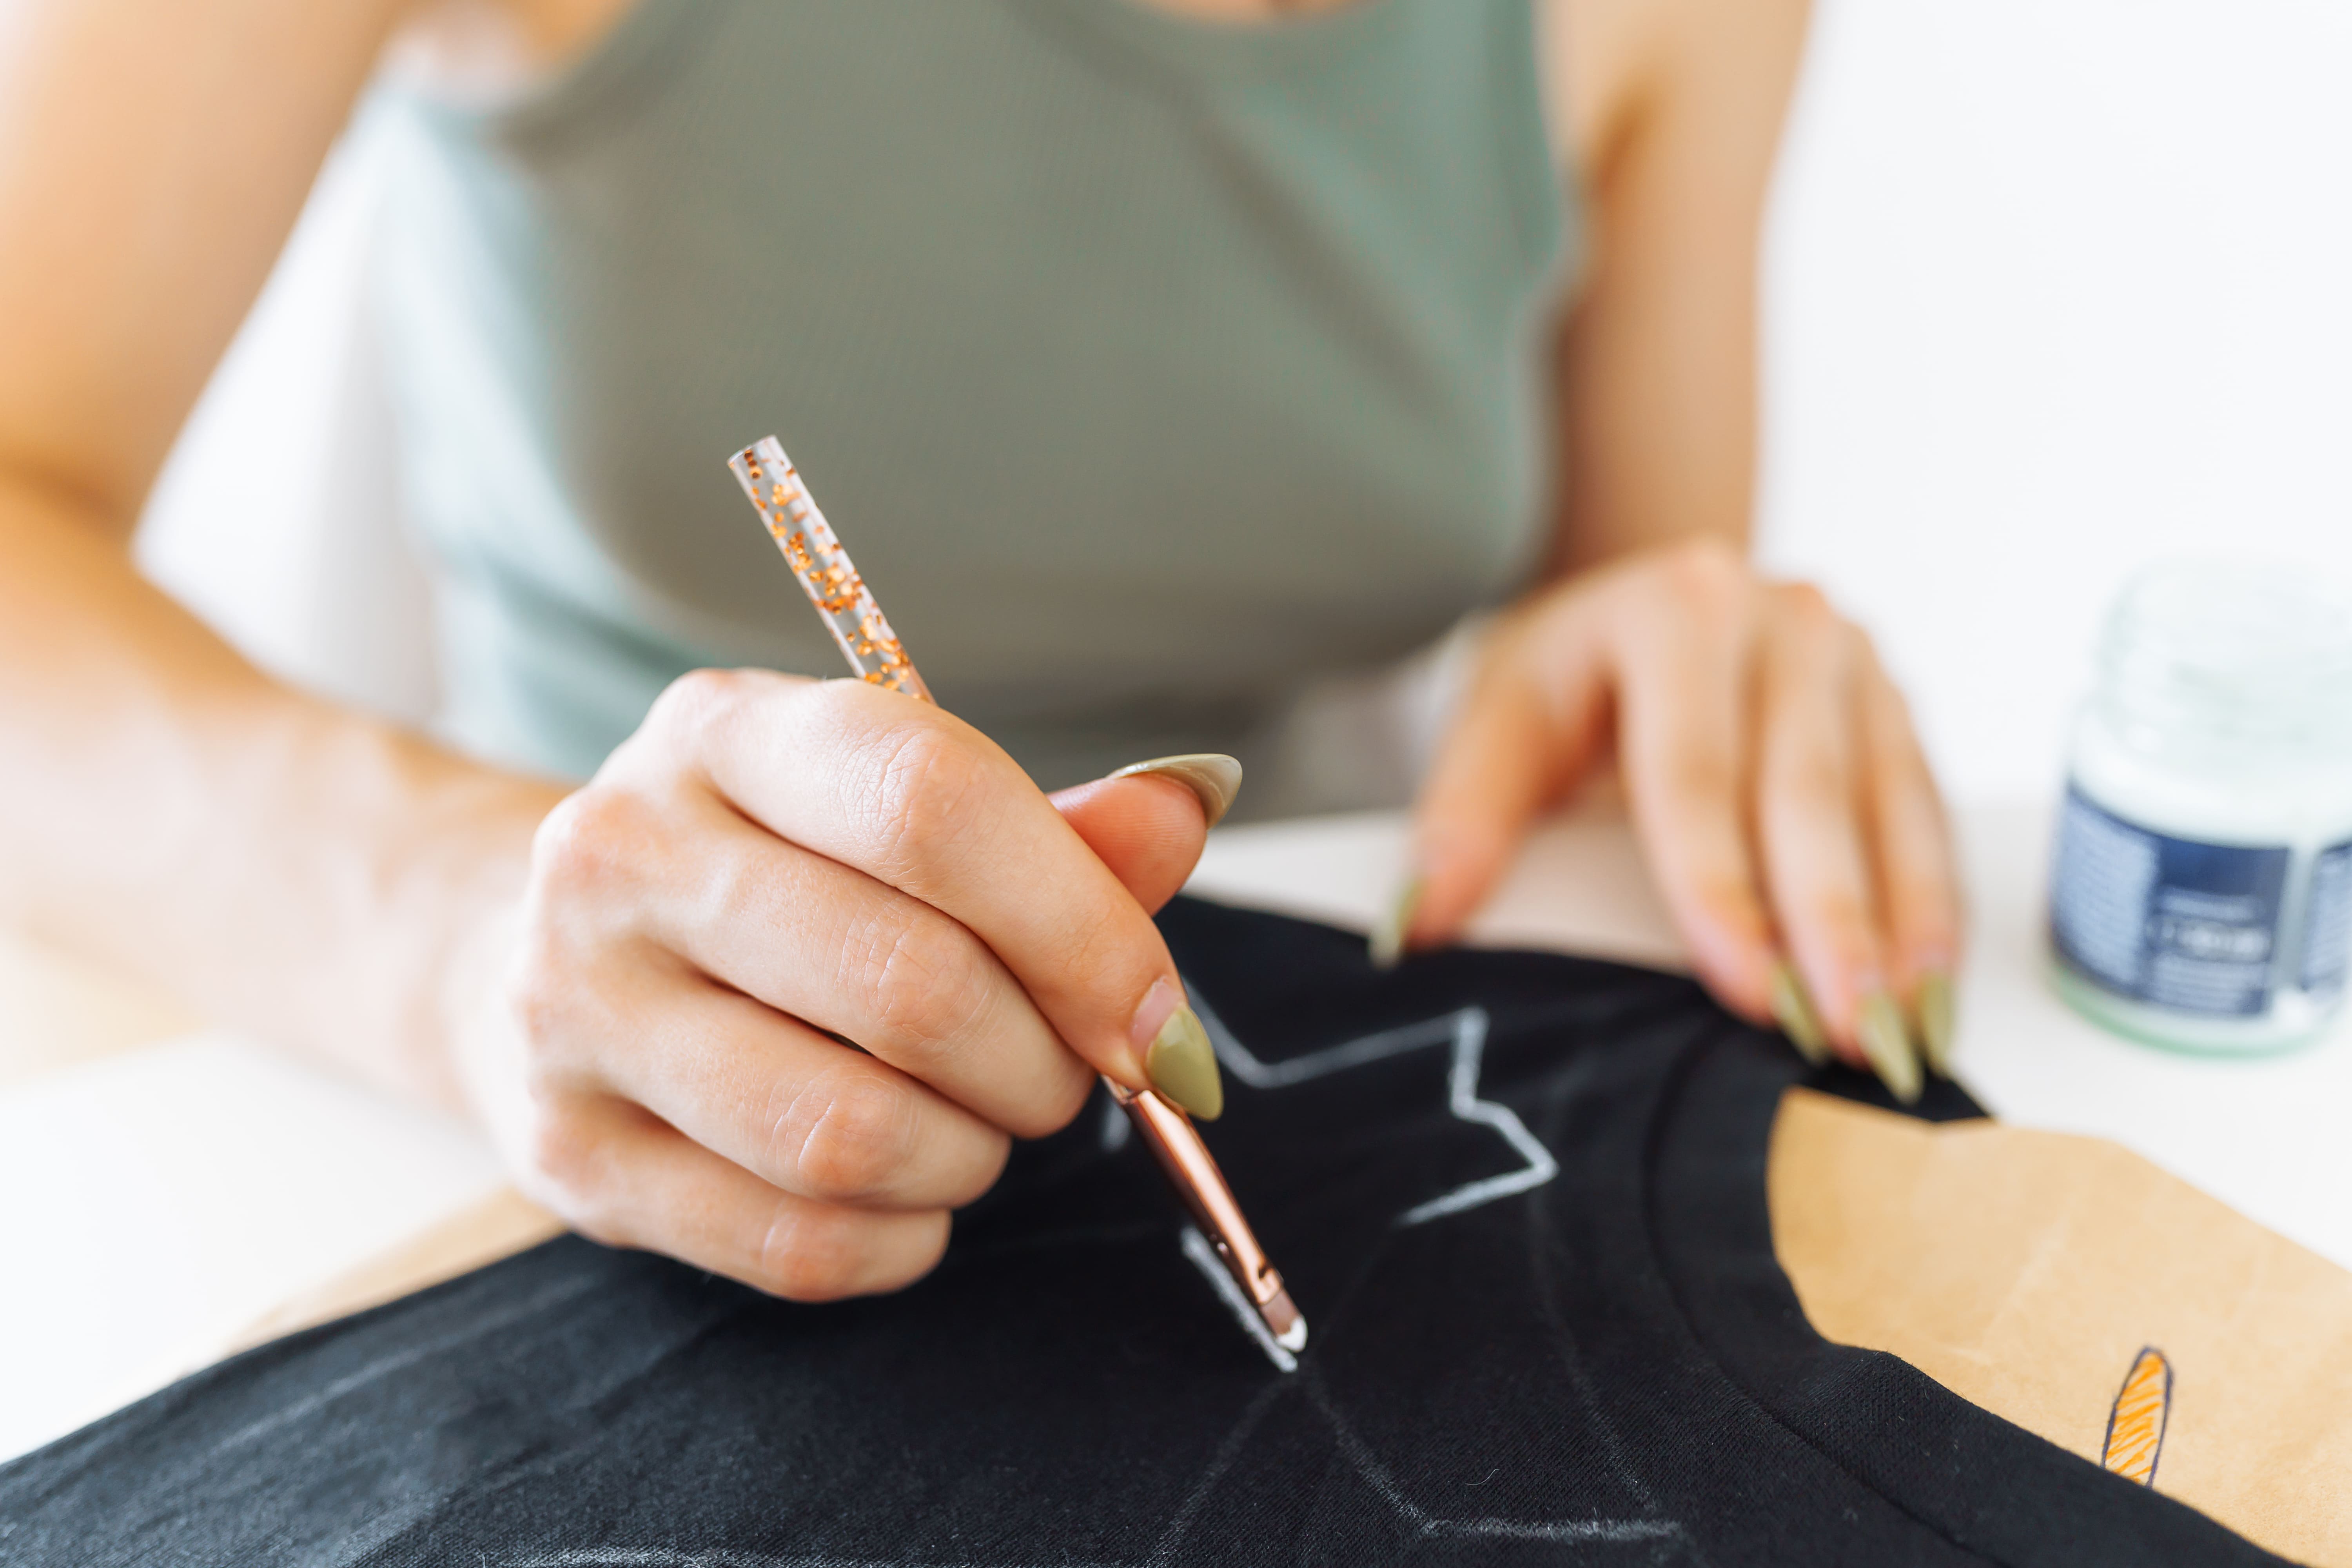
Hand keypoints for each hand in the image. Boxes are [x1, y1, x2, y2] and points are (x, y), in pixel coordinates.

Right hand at [449, 670, 1224, 1300]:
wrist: (529, 946)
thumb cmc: (774, 876)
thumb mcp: (890, 810)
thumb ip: (1050, 829)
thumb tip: (1187, 805)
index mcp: (726, 733)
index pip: (934, 806)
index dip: (1084, 926)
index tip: (1159, 1016)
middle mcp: (622, 853)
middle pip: (912, 986)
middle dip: (1043, 1062)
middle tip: (1064, 1073)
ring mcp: (572, 1007)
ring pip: (850, 1133)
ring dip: (970, 1156)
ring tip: (975, 1126)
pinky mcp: (567, 1152)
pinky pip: (795, 1241)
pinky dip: (901, 1240)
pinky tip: (908, 1198)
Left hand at [1402, 539, 1960, 1098]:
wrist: (1633, 597)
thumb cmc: (1564, 673)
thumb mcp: (1497, 719)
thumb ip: (1465, 816)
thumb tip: (1416, 920)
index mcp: (1673, 611)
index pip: (1696, 778)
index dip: (1722, 893)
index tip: (1748, 992)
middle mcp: (1777, 619)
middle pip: (1805, 795)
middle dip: (1828, 929)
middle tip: (1846, 1039)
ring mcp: (1849, 653)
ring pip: (1884, 806)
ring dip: (1900, 928)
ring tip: (1904, 1035)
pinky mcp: (1892, 697)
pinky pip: (1922, 807)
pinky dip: (1932, 900)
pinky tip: (1934, 984)